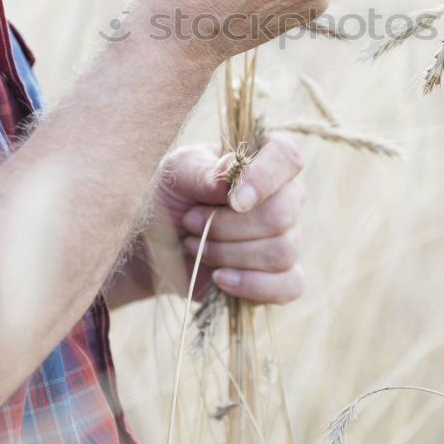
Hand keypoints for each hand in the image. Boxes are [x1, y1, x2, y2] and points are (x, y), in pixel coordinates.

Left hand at [148, 134, 305, 304]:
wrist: (153, 246)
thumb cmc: (169, 197)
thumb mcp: (175, 175)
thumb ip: (204, 171)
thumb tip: (232, 169)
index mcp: (263, 162)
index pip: (287, 158)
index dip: (265, 179)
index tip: (233, 200)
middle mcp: (284, 197)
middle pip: (281, 215)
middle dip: (228, 226)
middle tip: (190, 222)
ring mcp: (287, 238)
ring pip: (281, 251)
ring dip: (228, 254)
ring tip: (196, 247)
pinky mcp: (280, 277)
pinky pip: (290, 285)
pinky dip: (252, 284)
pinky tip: (220, 279)